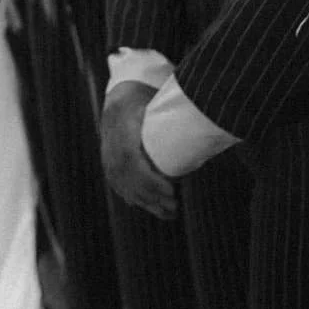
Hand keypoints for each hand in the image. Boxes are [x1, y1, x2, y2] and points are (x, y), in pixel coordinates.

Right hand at [101, 82, 177, 219]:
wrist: (119, 96)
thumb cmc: (143, 99)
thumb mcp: (154, 101)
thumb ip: (170, 117)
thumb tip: (202, 132)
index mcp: (121, 122)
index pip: (130, 158)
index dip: (149, 178)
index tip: (171, 189)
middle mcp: (110, 139)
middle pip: (126, 175)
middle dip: (150, 193)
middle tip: (174, 205)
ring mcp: (106, 151)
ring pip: (121, 182)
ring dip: (145, 200)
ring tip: (169, 212)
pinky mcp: (108, 161)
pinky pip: (117, 183)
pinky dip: (133, 197)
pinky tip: (150, 207)